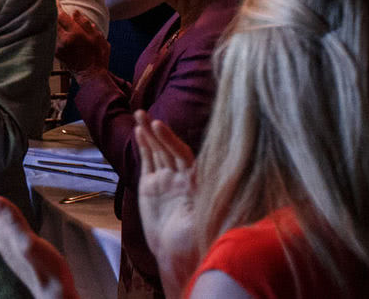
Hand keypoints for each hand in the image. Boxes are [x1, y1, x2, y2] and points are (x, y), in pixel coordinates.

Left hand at [0, 173, 78, 298]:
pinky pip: (4, 228)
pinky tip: (5, 221)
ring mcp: (10, 246)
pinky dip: (1, 218)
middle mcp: (3, 240)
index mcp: (3, 235)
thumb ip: (12, 222)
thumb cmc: (45, 270)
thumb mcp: (29, 242)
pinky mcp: (19, 251)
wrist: (54, 293)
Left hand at [53, 10, 108, 78]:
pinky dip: (50, 31)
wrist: (91, 75)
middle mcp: (64, 40)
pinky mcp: (55, 53)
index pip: (61, 16)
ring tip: (48, 13)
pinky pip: (50, 38)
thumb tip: (75, 12)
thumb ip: (86, 24)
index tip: (55, 0)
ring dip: (49, 21)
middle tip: (49, 4)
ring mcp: (58, 47)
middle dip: (50, 12)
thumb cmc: (98, 56)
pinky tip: (51, 27)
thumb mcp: (98, 38)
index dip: (57, 6)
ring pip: (50, 29)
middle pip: (52, 21)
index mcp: (76, 34)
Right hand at [135, 111, 200, 295]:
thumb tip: (229, 191)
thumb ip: (212, 205)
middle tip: (147, 116)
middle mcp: (181, 177)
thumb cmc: (193, 243)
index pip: (183, 155)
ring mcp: (165, 180)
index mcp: (194, 183)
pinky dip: (143, 146)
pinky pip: (147, 161)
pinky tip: (139, 131)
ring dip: (149, 133)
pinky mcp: (150, 186)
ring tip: (139, 113)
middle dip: (159, 133)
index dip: (172, 141)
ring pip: (157, 151)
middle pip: (169, 149)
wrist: (175, 255)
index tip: (160, 127)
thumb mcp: (204, 224)